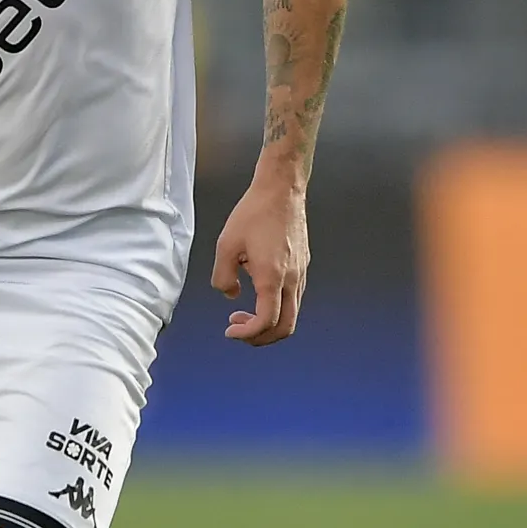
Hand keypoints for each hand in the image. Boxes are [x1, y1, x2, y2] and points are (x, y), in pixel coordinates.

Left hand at [210, 173, 308, 345]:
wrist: (282, 190)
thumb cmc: (254, 213)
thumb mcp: (225, 245)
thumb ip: (223, 277)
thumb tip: (230, 294)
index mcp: (272, 277)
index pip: (267, 322)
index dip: (248, 334)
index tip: (230, 331)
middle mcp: (292, 279)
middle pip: (286, 327)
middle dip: (261, 337)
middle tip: (239, 330)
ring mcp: (301, 273)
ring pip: (292, 314)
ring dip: (268, 322)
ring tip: (243, 312)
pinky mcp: (303, 265)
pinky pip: (293, 298)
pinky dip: (276, 307)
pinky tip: (257, 292)